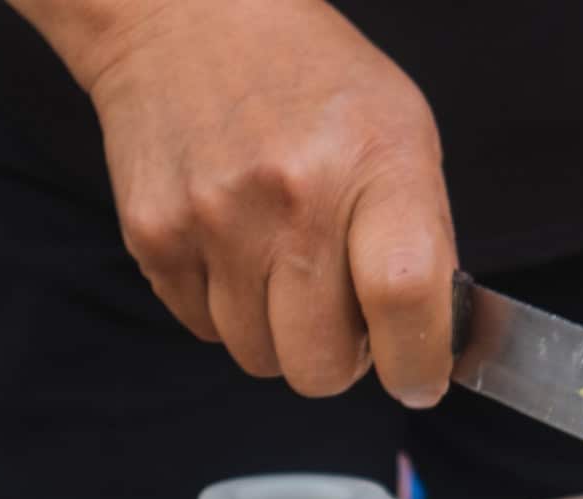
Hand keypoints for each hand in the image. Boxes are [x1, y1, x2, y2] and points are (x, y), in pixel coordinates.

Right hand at [15, 0, 456, 405]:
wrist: (186, 18)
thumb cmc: (314, 81)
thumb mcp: (403, 132)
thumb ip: (424, 239)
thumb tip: (428, 345)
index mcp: (375, 166)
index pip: (405, 299)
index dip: (417, 362)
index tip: (420, 379)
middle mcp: (292, 198)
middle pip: (319, 365)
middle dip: (339, 361)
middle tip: (344, 318)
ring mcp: (213, 222)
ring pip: (259, 359)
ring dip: (280, 336)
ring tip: (286, 268)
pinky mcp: (153, 238)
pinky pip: (203, 330)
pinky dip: (228, 312)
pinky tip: (238, 250)